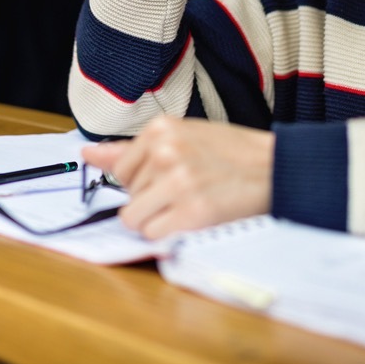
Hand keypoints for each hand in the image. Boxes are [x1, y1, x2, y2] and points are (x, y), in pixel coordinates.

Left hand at [81, 115, 274, 239]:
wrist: (277, 168)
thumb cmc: (231, 153)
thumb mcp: (182, 136)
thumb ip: (133, 149)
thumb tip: (87, 155)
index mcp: (161, 129)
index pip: (120, 169)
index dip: (143, 180)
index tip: (170, 176)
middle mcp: (165, 152)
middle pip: (127, 195)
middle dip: (151, 199)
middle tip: (188, 188)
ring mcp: (177, 182)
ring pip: (135, 218)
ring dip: (158, 220)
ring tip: (189, 205)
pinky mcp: (191, 213)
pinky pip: (153, 234)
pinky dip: (170, 234)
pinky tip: (194, 218)